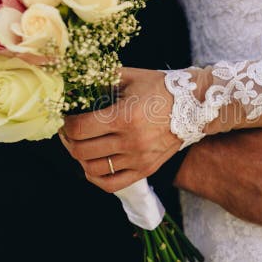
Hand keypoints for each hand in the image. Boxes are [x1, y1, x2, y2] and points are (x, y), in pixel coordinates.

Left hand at [60, 67, 179, 191]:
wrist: (195, 106)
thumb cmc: (160, 88)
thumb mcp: (130, 76)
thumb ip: (100, 78)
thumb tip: (72, 85)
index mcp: (124, 116)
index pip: (79, 128)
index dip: (66, 123)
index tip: (67, 117)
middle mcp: (131, 141)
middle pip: (81, 151)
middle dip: (68, 141)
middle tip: (69, 132)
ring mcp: (139, 159)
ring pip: (92, 169)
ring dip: (80, 158)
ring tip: (82, 146)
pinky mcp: (146, 170)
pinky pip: (112, 185)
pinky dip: (96, 177)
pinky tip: (93, 165)